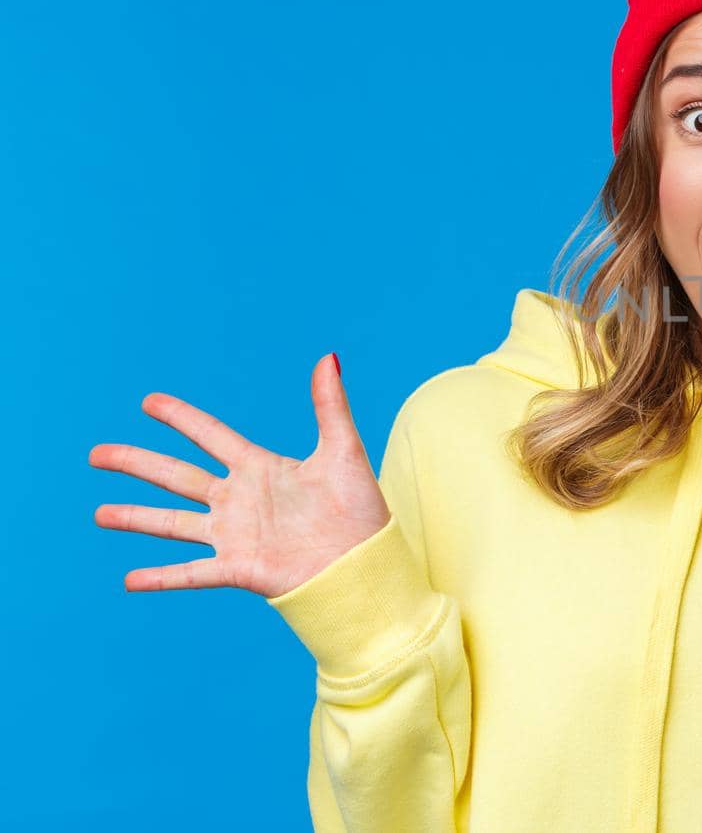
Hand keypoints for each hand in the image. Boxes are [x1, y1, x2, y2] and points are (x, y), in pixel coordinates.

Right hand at [89, 353, 390, 598]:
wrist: (368, 563)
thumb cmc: (360, 510)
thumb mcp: (344, 451)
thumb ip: (330, 406)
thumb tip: (329, 357)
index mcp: (260, 469)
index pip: (210, 436)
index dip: (180, 418)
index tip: (148, 401)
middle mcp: (240, 500)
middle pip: (177, 475)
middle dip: (136, 463)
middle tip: (96, 453)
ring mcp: (236, 535)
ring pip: (174, 523)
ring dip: (136, 518)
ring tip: (99, 513)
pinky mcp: (240, 568)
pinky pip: (192, 573)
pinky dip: (160, 576)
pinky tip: (128, 580)